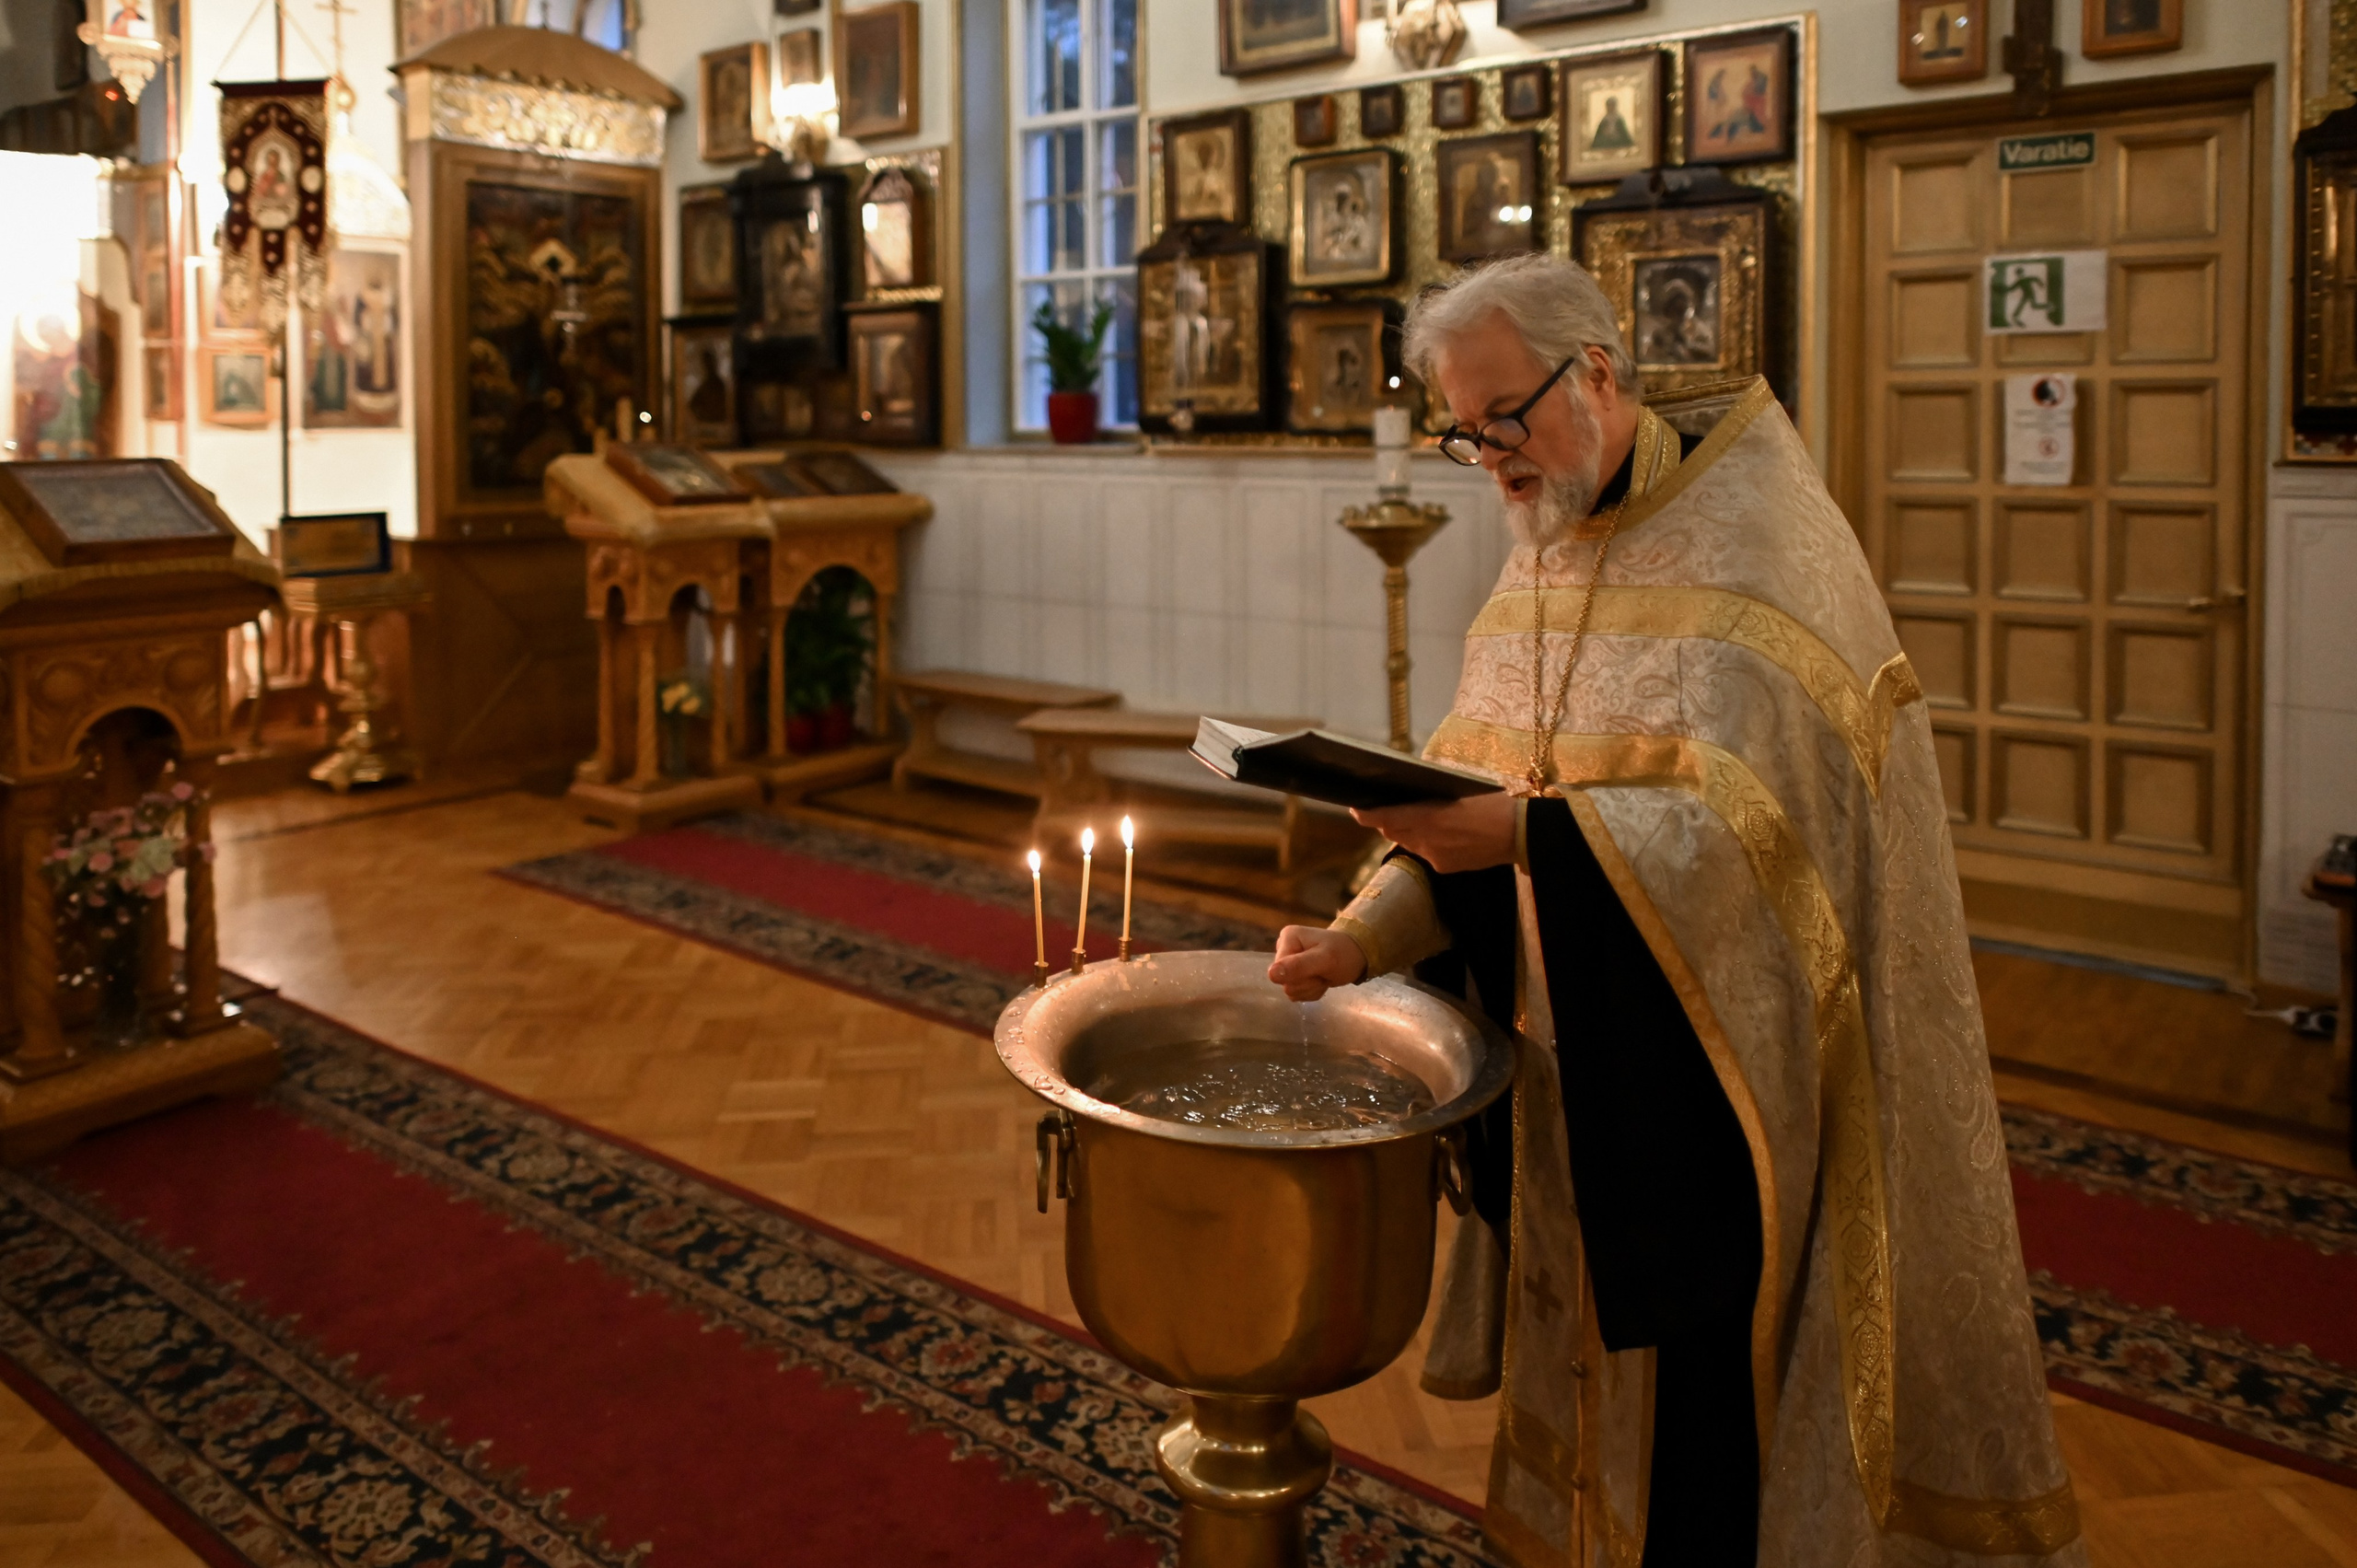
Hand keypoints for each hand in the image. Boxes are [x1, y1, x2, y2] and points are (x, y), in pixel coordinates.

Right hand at [1268, 925, 1366, 1001]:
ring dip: (1311, 988)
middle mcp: (1283, 948)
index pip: (1280, 971)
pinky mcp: (1293, 974)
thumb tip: (1271, 975)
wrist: (1356, 956)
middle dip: (1308, 983)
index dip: (1301, 976)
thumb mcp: (1325, 959)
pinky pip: (1296, 993)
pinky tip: (1321, 980)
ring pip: (1290, 990)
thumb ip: (1299, 966)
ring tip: (1323, 975)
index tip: (1319, 969)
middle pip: (1285, 982)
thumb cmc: (1344, 953)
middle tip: (1323, 972)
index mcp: (1287, 938)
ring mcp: (1288, 962)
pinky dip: (1311, 991)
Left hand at [1351, 792, 1517, 873]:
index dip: (1369, 815)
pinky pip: (1427, 854)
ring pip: (1410, 844)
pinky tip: (1442, 837)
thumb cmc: (1492, 805)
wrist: (1518, 833)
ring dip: (1408, 833)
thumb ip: (1433, 801)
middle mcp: (1426, 840)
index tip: (1356, 810)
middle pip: (1395, 832)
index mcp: (1428, 817)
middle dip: (1388, 822)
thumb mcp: (1459, 794)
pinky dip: (1427, 845)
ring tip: (1417, 821)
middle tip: (1383, 810)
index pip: (1388, 817)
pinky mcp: (1444, 868)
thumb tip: (1417, 801)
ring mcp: (1434, 856)